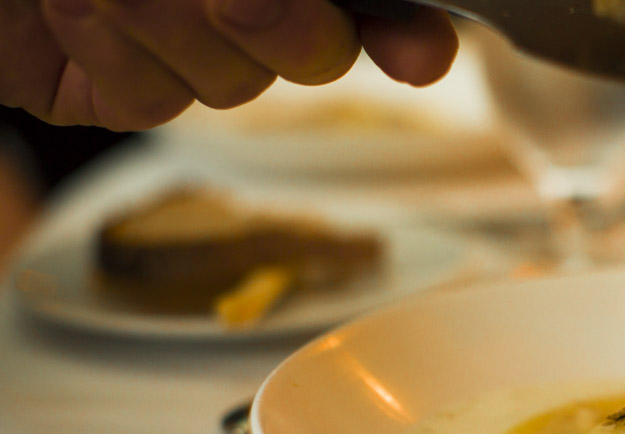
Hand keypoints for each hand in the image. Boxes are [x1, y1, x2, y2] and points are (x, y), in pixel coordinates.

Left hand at [0, 0, 458, 129]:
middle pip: (316, 50)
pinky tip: (71, 21)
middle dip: (278, 23)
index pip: (371, 8)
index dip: (405, 32)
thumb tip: (295, 17)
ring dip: (159, 21)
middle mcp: (247, 6)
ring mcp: (191, 53)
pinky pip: (156, 102)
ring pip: (232, 82)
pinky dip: (109, 58)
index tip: (421, 55)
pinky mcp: (133, 94)